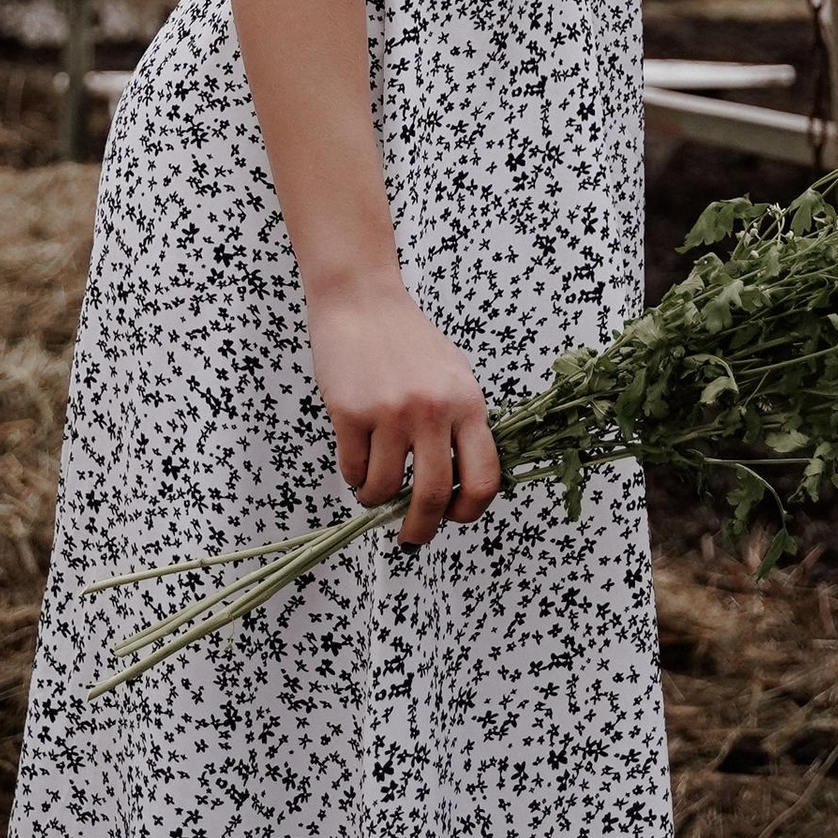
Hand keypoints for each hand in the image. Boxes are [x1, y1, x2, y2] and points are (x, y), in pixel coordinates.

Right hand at [306, 270, 503, 543]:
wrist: (362, 300)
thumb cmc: (408, 340)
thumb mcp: (453, 376)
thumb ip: (460, 424)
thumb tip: (459, 486)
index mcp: (468, 403)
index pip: (484, 477)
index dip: (470, 511)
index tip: (454, 518)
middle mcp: (434, 410)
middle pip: (434, 495)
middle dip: (421, 530)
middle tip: (410, 537)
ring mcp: (392, 412)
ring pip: (385, 489)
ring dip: (376, 499)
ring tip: (373, 488)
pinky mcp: (352, 412)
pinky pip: (353, 470)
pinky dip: (354, 477)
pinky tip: (357, 462)